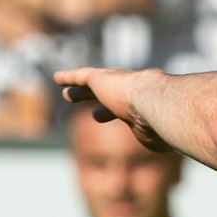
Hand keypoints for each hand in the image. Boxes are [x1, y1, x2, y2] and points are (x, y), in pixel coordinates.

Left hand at [54, 66, 173, 152]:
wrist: (156, 103)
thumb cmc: (160, 125)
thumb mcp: (155, 139)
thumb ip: (148, 138)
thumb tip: (150, 139)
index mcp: (143, 110)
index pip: (130, 114)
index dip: (125, 120)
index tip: (123, 124)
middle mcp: (131, 95)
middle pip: (113, 100)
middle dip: (104, 106)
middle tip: (96, 114)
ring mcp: (115, 85)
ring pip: (94, 88)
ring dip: (81, 93)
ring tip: (68, 95)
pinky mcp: (100, 78)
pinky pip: (81, 76)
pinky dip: (69, 77)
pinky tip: (57, 78)